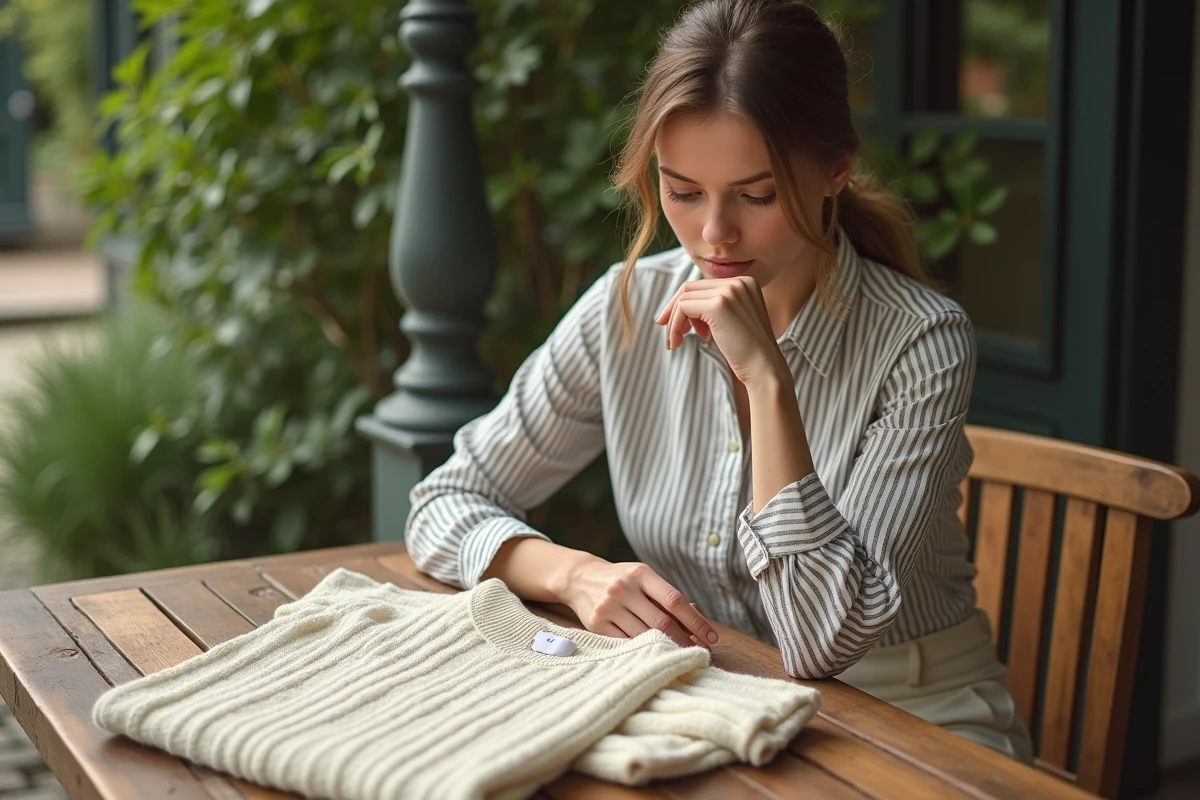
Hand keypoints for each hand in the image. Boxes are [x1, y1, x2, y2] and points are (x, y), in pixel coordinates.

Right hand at [558, 558, 718, 648]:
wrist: (579, 578)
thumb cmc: (621, 580)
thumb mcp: (643, 578)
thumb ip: (666, 596)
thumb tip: (697, 621)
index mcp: (641, 574)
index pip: (674, 600)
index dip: (696, 621)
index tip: (711, 637)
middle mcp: (623, 588)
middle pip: (661, 621)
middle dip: (684, 639)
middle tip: (699, 651)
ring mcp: (608, 607)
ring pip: (644, 635)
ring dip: (666, 648)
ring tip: (680, 654)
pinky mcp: (596, 624)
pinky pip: (625, 643)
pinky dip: (643, 650)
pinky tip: (654, 654)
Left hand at [655, 276, 785, 385]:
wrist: (764, 369)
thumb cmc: (747, 351)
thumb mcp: (733, 320)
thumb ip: (715, 306)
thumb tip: (682, 305)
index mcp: (744, 282)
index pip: (702, 286)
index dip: (685, 305)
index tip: (680, 326)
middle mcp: (738, 282)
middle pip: (690, 288)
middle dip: (674, 310)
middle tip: (669, 334)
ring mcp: (729, 292)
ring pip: (684, 298)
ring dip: (674, 322)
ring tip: (676, 342)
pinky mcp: (719, 305)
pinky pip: (683, 308)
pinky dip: (675, 325)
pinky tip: (678, 342)